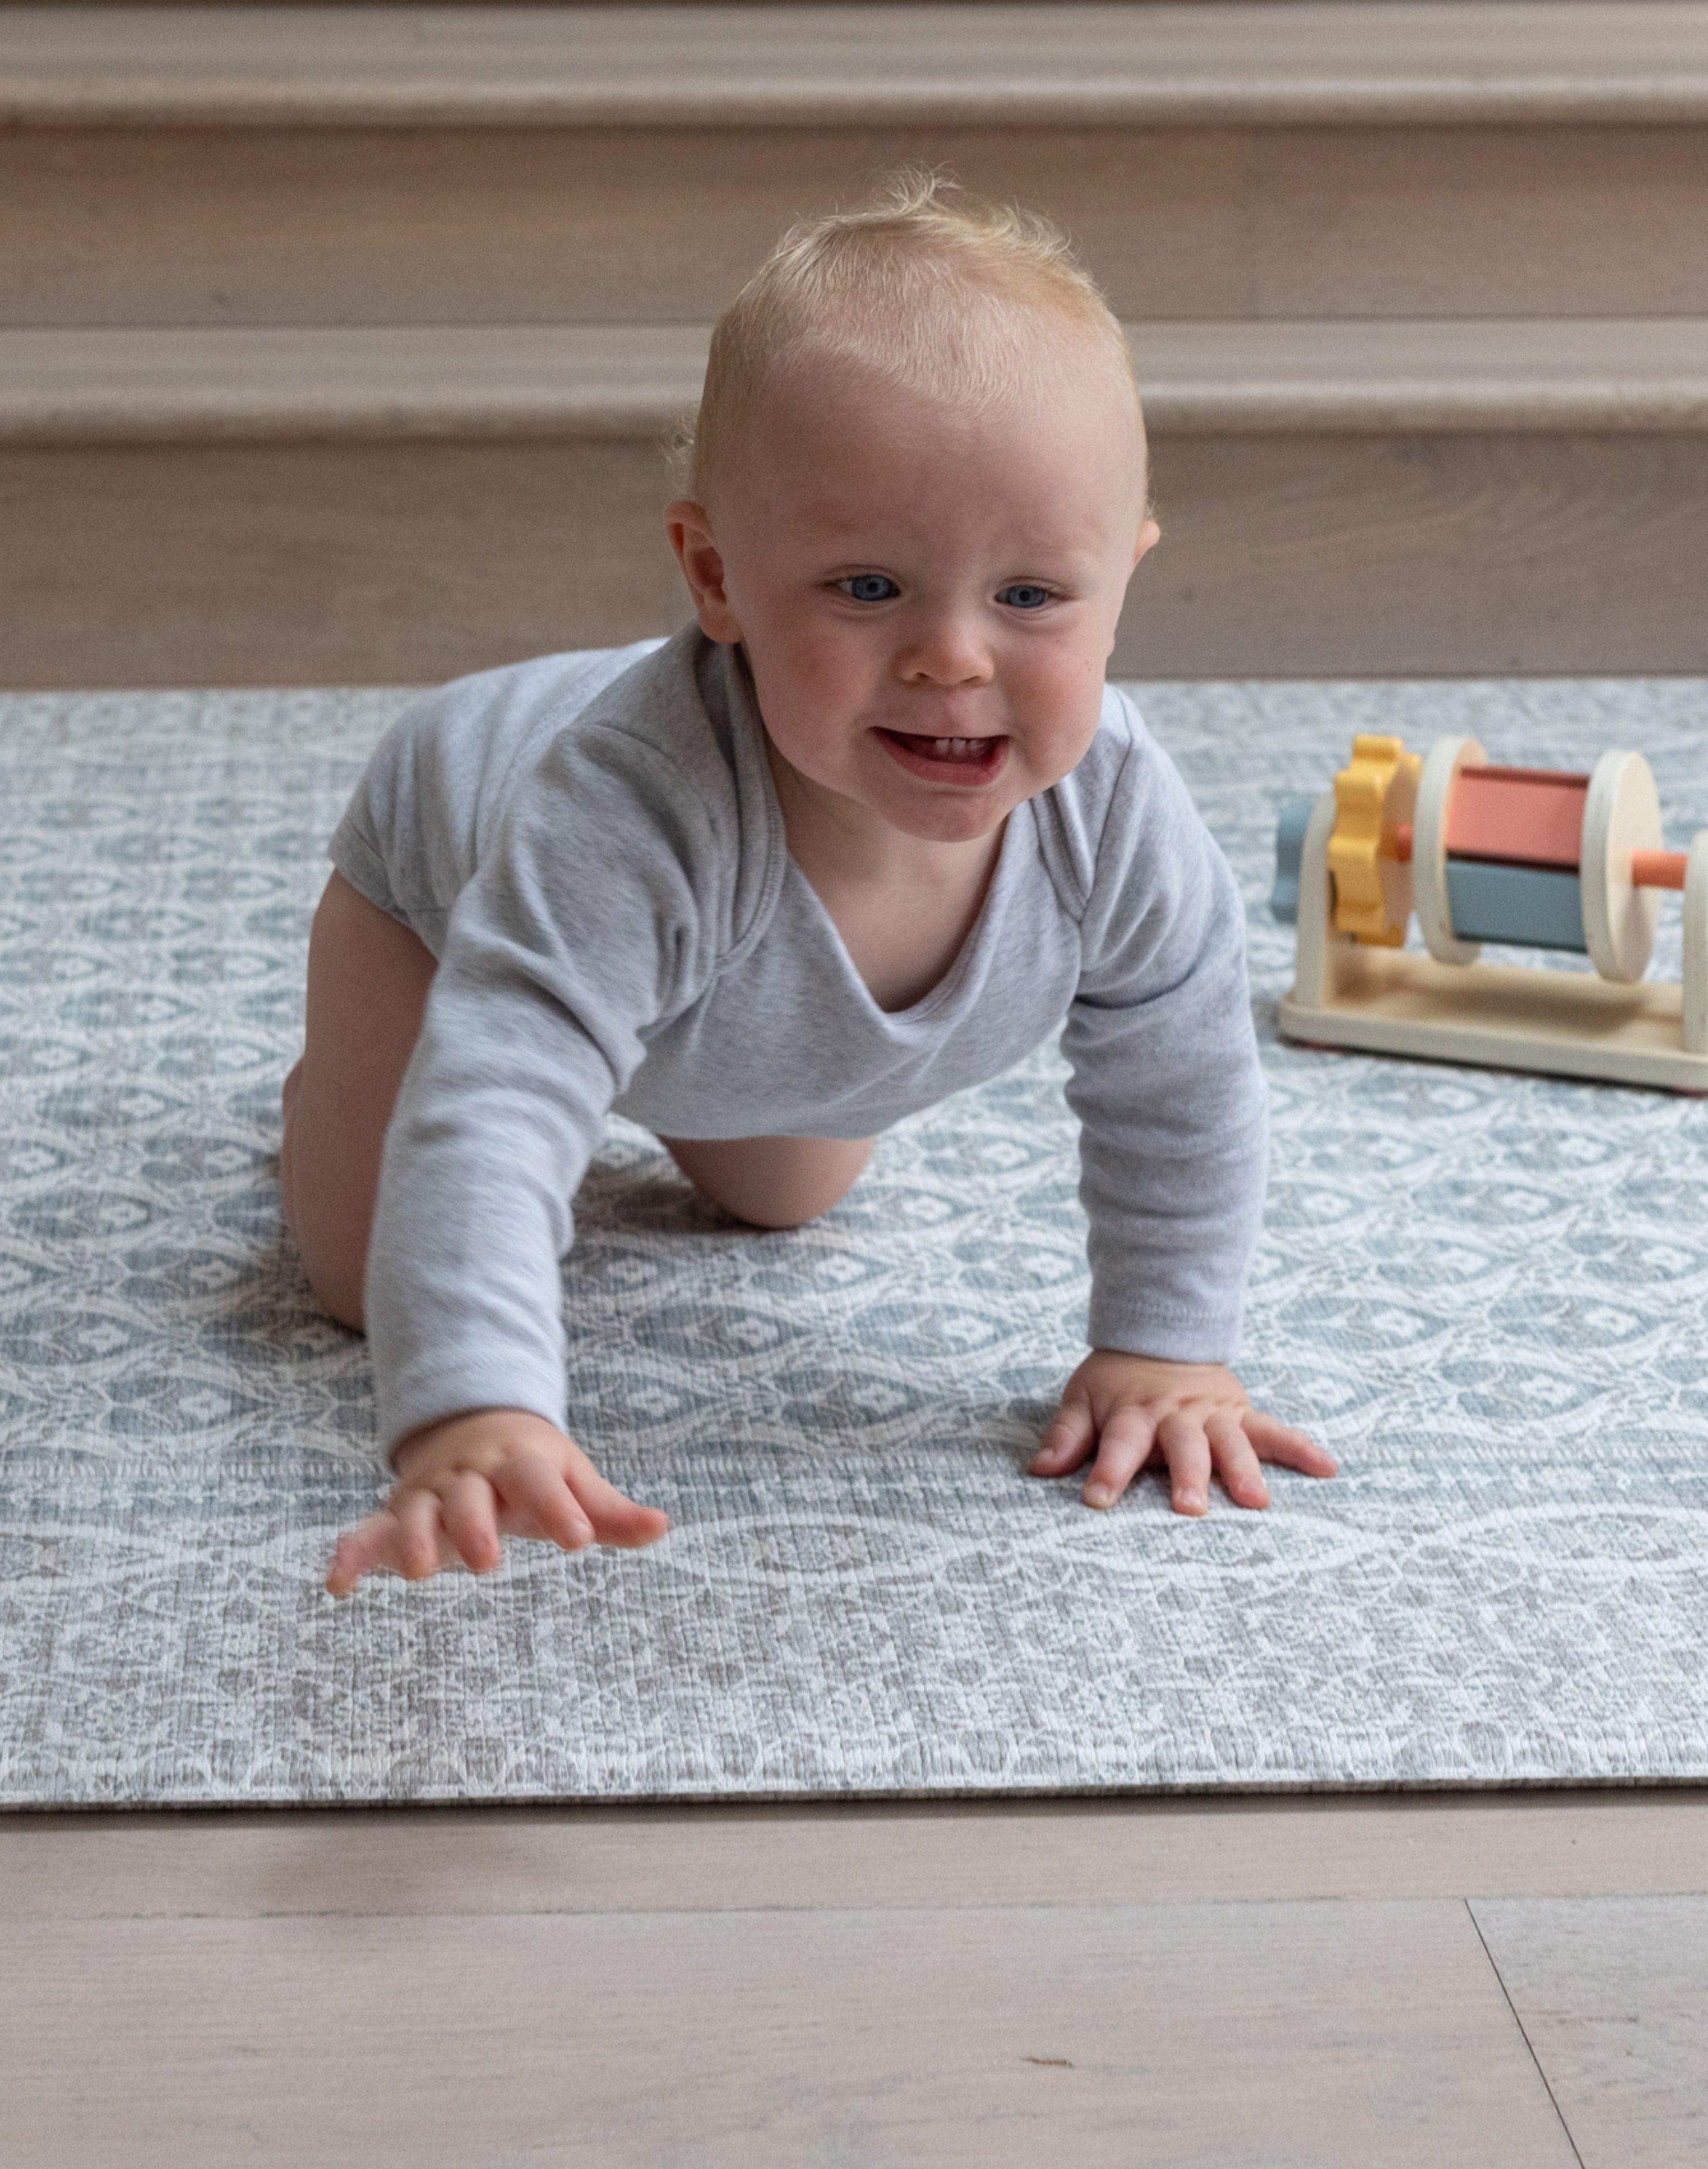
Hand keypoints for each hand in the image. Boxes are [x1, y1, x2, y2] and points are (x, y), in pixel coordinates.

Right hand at [325, 1407, 669, 1595]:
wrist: (473, 1428)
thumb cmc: (533, 1470)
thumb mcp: (572, 1481)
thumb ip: (609, 1511)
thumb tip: (662, 1526)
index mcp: (519, 1462)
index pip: (540, 1481)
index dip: (560, 1508)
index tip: (580, 1541)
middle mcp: (470, 1475)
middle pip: (472, 1497)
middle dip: (478, 1526)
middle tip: (491, 1562)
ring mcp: (429, 1495)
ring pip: (420, 1513)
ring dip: (418, 1539)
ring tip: (423, 1572)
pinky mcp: (395, 1517)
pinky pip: (366, 1534)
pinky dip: (350, 1556)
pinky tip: (338, 1586)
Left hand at [1027, 1350, 1335, 1515]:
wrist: (1160, 1337)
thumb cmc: (1116, 1384)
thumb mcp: (1082, 1400)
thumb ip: (1066, 1436)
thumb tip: (1038, 1470)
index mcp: (1132, 1412)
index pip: (1117, 1444)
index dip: (1107, 1472)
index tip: (1096, 1501)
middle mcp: (1175, 1414)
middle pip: (1182, 1446)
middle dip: (1187, 1476)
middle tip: (1190, 1509)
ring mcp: (1213, 1413)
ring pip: (1230, 1441)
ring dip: (1243, 1469)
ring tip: (1257, 1502)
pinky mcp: (1241, 1412)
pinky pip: (1276, 1430)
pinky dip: (1302, 1448)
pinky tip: (1328, 1469)